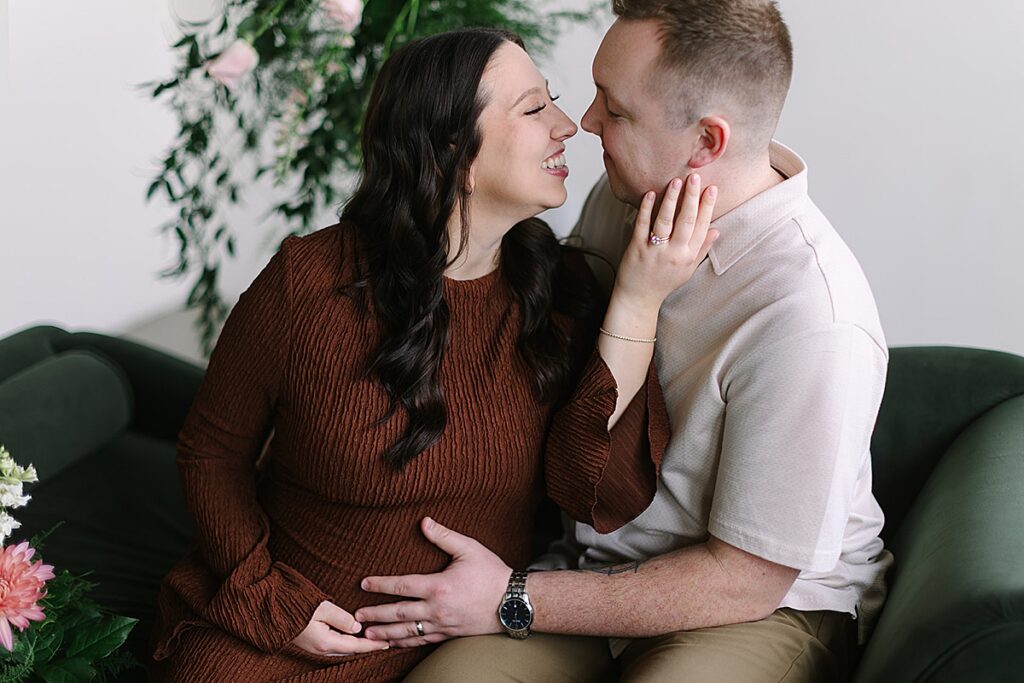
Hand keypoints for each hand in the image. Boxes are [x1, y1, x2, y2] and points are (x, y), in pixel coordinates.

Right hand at [291, 600, 390, 655]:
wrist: (269, 608)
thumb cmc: (295, 605)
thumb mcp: (323, 607)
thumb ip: (342, 618)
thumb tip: (357, 627)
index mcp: (325, 642)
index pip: (356, 646)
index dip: (373, 644)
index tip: (388, 643)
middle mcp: (320, 649)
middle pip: (351, 650)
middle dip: (368, 646)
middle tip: (385, 641)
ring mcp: (314, 647)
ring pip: (343, 649)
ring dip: (358, 645)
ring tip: (372, 639)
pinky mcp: (311, 642)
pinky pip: (335, 645)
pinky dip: (348, 643)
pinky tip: (353, 637)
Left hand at [355, 517, 511, 647]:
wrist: (513, 603)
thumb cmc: (491, 574)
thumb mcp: (469, 549)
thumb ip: (443, 536)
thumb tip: (423, 522)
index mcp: (438, 586)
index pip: (402, 586)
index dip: (381, 584)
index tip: (364, 583)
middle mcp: (436, 609)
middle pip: (398, 614)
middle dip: (375, 615)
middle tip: (356, 616)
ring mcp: (442, 625)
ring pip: (407, 633)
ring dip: (385, 634)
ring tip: (367, 636)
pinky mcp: (449, 634)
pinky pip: (422, 641)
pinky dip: (405, 644)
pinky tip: (394, 644)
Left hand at [612, 174, 717, 312]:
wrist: (639, 298)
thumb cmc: (664, 282)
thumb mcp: (688, 269)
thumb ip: (701, 249)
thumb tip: (716, 230)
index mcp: (688, 256)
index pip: (701, 226)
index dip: (707, 206)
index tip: (712, 187)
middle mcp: (674, 253)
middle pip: (686, 221)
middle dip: (692, 197)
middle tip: (695, 176)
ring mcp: (654, 250)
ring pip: (665, 221)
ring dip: (671, 200)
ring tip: (676, 181)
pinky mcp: (636, 248)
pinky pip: (642, 225)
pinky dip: (646, 209)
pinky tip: (650, 194)